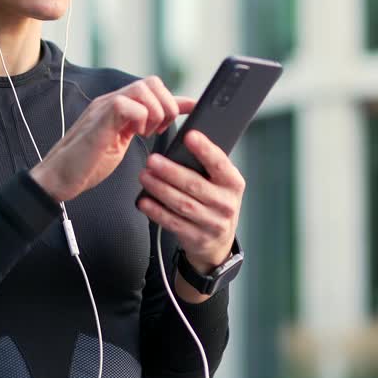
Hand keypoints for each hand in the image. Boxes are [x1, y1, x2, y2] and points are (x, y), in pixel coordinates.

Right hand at [31, 77, 194, 202]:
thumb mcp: (124, 141)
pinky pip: (127, 105)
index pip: (153, 88)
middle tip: (160, 130)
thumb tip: (169, 119)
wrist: (58, 178)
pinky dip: (139, 119)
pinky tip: (135, 134)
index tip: (195, 108)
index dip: (177, 98)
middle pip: (152, 82)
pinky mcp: (99, 120)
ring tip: (148, 133)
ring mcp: (104, 108)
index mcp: (119, 105)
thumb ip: (144, 125)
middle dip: (166, 106)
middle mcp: (112, 101)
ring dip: (155, 112)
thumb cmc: (89, 162)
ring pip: (143, 89)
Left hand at [137, 130, 244, 273]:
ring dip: (160, 189)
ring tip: (145, 176)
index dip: (205, 149)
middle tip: (153, 160)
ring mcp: (212, 223)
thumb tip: (179, 146)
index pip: (219, 163)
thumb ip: (206, 167)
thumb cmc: (216, 202)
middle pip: (195, 185)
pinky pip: (173, 222)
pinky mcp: (197, 237)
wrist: (219, 241)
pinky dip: (156, 211)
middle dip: (171, 171)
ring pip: (182, 204)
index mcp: (233, 183)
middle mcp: (225, 203)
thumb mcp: (220, 183)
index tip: (189, 136)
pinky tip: (144, 201)